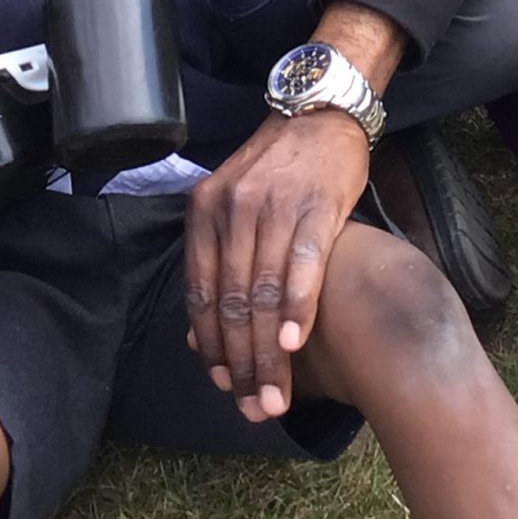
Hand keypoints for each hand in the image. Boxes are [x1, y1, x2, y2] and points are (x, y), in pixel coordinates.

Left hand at [184, 109, 371, 422]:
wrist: (320, 111)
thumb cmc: (278, 167)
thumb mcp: (232, 202)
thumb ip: (216, 261)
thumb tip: (197, 334)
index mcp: (204, 211)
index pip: (201, 293)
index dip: (211, 346)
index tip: (224, 387)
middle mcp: (232, 209)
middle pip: (232, 302)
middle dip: (242, 364)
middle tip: (254, 408)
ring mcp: (274, 207)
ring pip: (263, 293)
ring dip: (270, 353)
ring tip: (277, 395)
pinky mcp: (316, 206)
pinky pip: (302, 264)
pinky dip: (297, 307)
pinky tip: (296, 342)